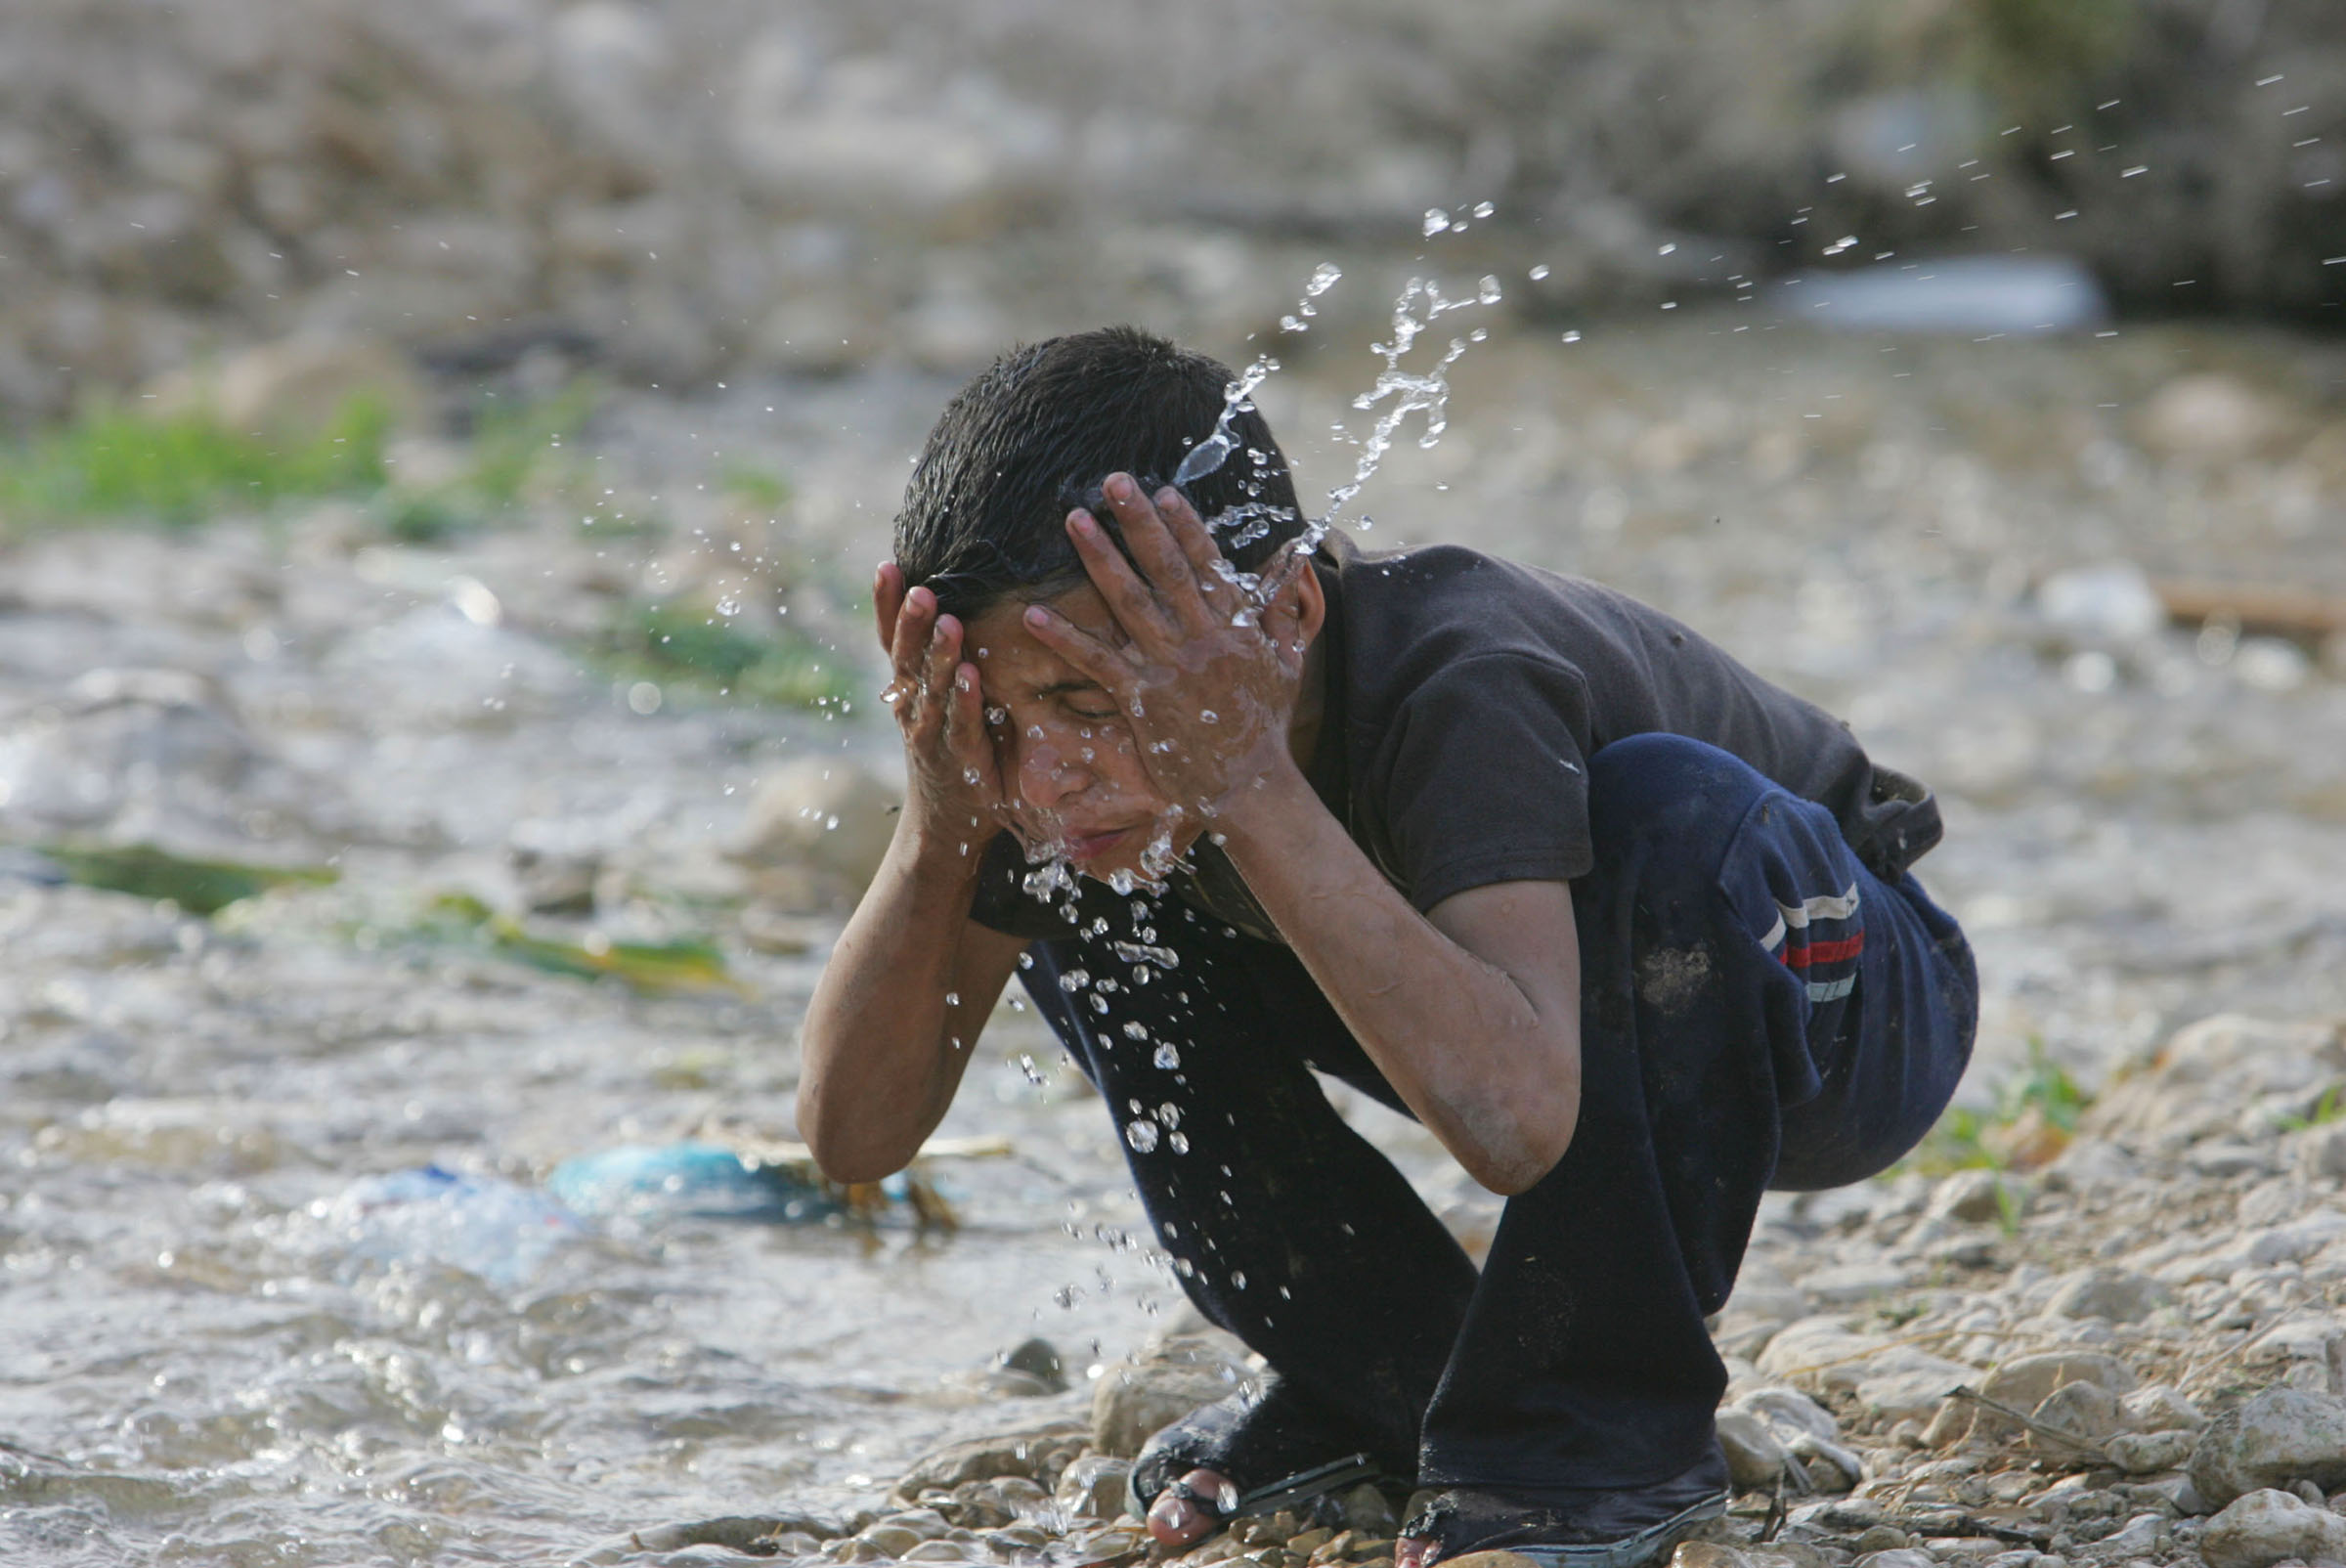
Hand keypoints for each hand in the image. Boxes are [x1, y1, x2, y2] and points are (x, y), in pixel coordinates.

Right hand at [873, 562, 1008, 849]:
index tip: (886, 566)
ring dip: (940, 655)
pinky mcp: (960, 759)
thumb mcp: (942, 702)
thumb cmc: (952, 748)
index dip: (885, 606)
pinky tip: (972, 675)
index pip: (892, 640)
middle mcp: (912, 706)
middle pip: (906, 657)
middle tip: (920, 588)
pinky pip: (962, 725)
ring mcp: (932, 734)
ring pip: (932, 689)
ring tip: (950, 621)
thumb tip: (962, 604)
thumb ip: (948, 661)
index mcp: (908, 686)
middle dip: (910, 622)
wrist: (949, 823)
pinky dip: (965, 701)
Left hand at [1021, 474, 1311, 818]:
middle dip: (1138, 522)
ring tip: (1074, 520)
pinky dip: (1064, 637)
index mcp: (1235, 626)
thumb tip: (1294, 558)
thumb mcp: (1289, 660)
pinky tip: (1033, 614)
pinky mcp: (1142, 699)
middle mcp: (1202, 639)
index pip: (1208, 563)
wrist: (1252, 785)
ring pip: (1129, 602)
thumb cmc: (1267, 724)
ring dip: (1099, 558)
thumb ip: (1284, 606)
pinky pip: (1097, 662)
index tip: (1162, 492)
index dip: (1184, 525)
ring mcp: (1170, 667)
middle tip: (1112, 481)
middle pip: (1165, 568)